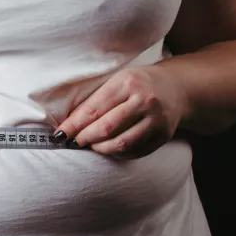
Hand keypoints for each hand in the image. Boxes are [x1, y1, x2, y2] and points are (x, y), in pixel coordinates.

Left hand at [55, 66, 187, 158]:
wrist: (176, 88)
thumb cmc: (137, 84)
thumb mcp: (117, 81)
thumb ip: (95, 100)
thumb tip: (68, 125)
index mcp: (128, 83)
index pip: (94, 109)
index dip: (74, 125)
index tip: (60, 134)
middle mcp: (145, 100)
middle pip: (107, 128)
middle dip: (85, 138)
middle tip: (74, 142)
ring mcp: (157, 119)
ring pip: (121, 143)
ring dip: (100, 148)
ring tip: (91, 146)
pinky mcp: (164, 135)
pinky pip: (135, 151)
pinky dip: (118, 153)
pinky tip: (109, 149)